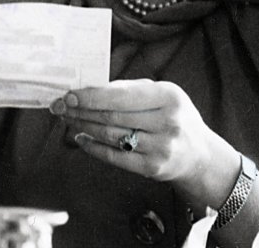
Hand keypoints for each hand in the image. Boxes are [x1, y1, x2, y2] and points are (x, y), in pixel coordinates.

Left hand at [49, 79, 227, 189]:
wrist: (199, 155)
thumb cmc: (174, 117)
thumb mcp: (163, 95)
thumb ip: (130, 90)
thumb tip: (90, 89)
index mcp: (169, 97)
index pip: (122, 96)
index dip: (92, 96)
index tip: (70, 94)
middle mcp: (167, 122)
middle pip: (113, 116)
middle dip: (81, 111)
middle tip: (60, 106)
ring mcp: (161, 148)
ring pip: (111, 136)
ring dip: (83, 127)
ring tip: (67, 119)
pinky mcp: (152, 169)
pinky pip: (115, 157)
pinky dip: (93, 148)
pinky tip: (81, 138)